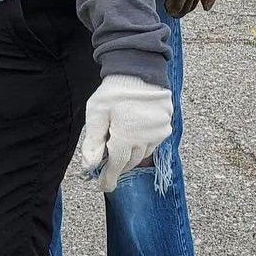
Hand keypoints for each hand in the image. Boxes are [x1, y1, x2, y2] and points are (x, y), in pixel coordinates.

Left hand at [78, 74, 173, 191]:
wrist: (139, 68)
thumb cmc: (114, 91)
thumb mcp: (96, 114)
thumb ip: (93, 142)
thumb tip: (89, 166)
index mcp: (126, 138)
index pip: (116, 167)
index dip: (108, 178)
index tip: (103, 187)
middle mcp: (145, 139)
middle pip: (129, 161)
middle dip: (117, 164)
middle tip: (106, 159)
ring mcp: (158, 132)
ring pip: (142, 153)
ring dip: (130, 152)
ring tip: (120, 140)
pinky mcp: (166, 125)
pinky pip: (153, 142)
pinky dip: (142, 142)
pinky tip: (134, 131)